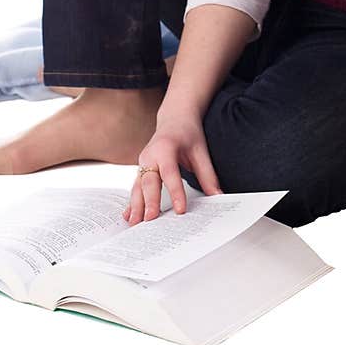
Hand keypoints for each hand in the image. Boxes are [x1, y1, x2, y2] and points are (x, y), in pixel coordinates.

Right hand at [122, 110, 221, 225]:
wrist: (174, 120)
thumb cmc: (187, 134)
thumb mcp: (201, 151)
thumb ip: (208, 175)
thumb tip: (217, 196)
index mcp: (165, 148)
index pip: (170, 173)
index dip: (175, 192)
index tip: (180, 210)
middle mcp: (150, 155)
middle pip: (149, 181)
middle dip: (149, 201)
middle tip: (151, 220)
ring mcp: (142, 163)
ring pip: (137, 187)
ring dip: (136, 205)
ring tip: (135, 224)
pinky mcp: (140, 171)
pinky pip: (135, 188)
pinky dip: (131, 203)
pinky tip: (128, 217)